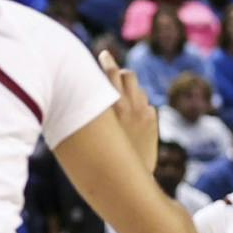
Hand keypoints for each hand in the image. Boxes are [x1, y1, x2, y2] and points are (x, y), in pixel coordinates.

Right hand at [98, 50, 158, 171]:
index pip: (109, 72)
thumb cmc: (99, 157)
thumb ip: (89, 112)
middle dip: (119, 72)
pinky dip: (140, 108)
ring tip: (122, 102)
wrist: (127, 179)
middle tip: (113, 71)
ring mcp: (143, 112)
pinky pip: (147, 106)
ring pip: (139, 90)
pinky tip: (131, 120)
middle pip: (127, 75)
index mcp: (107, 105)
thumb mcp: (90, 132)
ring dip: (130, 91)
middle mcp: (127, 105)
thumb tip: (80, 96)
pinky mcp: (152, 122)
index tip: (103, 54)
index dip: (106, 61)